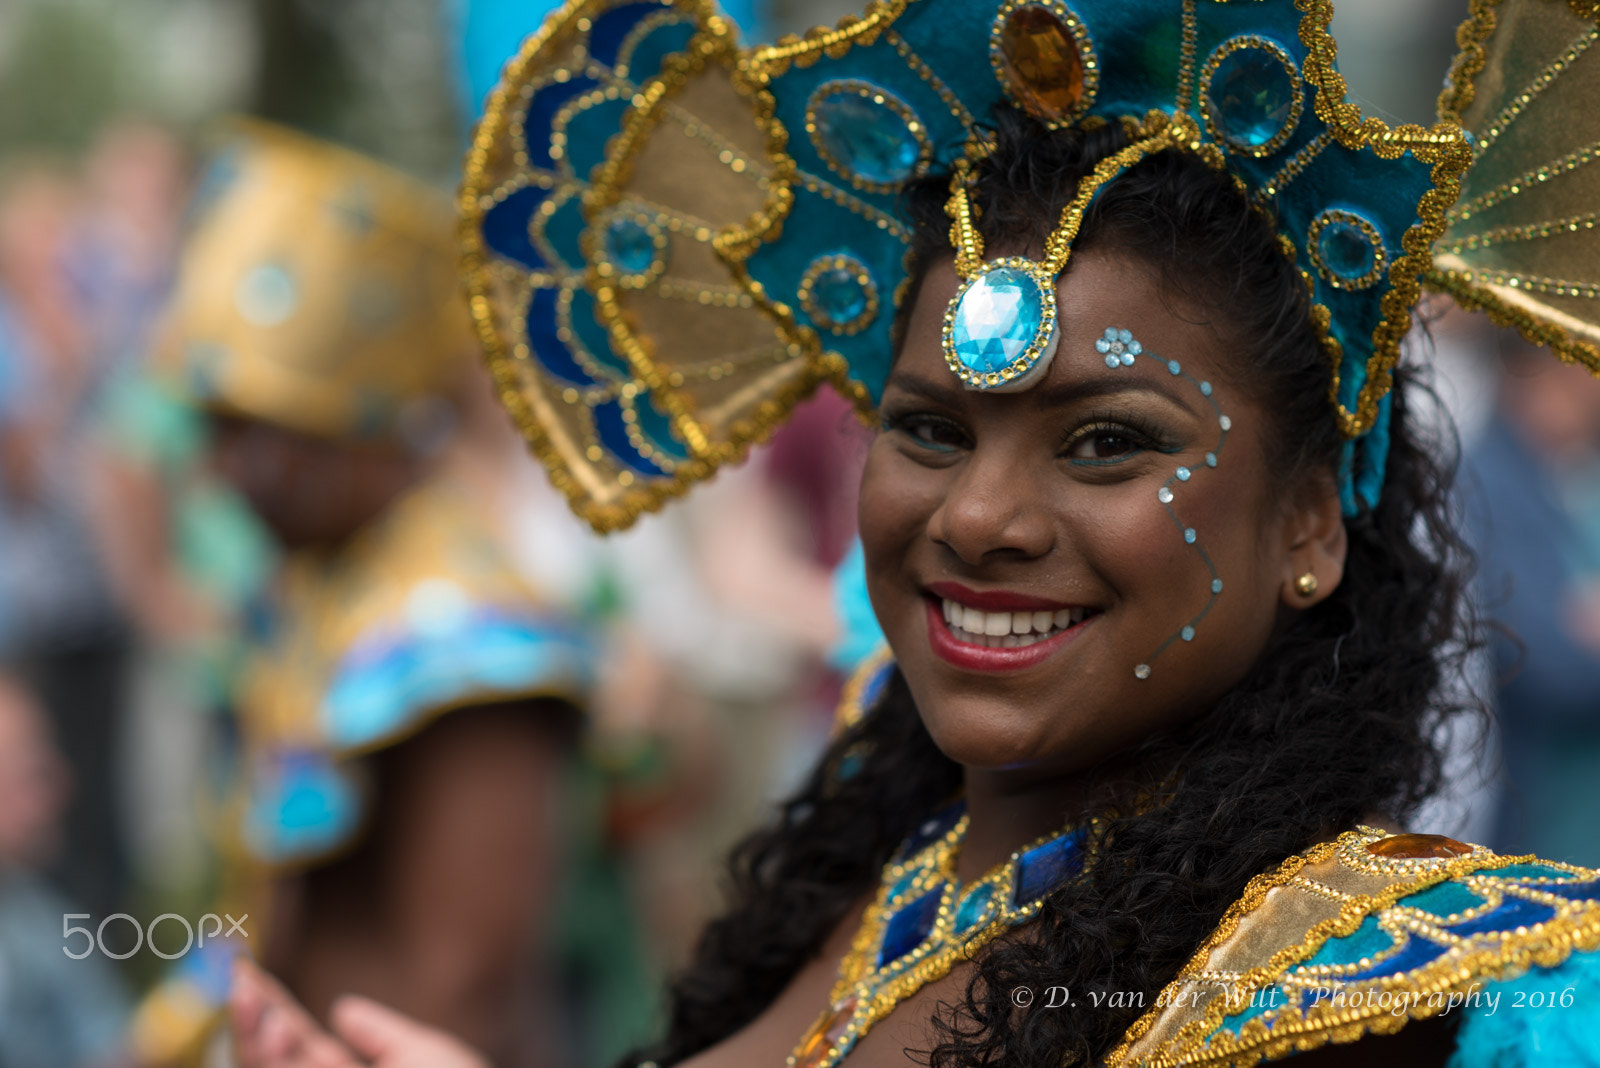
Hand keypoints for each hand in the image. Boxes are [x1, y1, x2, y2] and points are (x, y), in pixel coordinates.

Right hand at [230, 959, 489, 1067]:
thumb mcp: (424, 1055)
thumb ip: (379, 1034)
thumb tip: (340, 1007)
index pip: (296, 1045)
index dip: (270, 1009)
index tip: (246, 970)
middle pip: (272, 1062)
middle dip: (250, 1024)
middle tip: (239, 981)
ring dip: (255, 1044)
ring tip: (256, 1004)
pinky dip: (272, 1065)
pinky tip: (274, 1037)